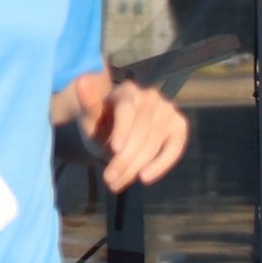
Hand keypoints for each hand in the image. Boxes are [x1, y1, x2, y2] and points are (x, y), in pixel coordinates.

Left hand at [87, 76, 187, 192]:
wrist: (115, 131)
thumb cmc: (100, 124)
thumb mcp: (90, 117)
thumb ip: (88, 102)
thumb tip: (82, 79)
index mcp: (127, 91)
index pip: (127, 111)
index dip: (122, 130)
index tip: (113, 150)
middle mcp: (150, 96)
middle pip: (140, 133)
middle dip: (123, 160)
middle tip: (109, 179)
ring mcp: (167, 110)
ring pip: (153, 145)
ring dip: (135, 168)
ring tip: (117, 183)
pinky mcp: (179, 125)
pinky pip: (174, 148)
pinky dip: (161, 165)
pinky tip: (144, 178)